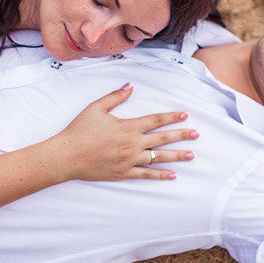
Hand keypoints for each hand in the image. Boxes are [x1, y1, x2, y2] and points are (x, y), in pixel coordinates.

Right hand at [52, 83, 196, 181]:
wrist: (67, 155)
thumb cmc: (79, 130)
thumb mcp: (96, 108)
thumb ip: (115, 97)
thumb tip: (130, 86)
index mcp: (128, 126)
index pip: (156, 120)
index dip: (171, 117)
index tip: (185, 115)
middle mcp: (133, 143)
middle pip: (163, 139)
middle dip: (182, 135)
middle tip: (196, 134)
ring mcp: (130, 160)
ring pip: (159, 157)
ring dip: (177, 156)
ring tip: (191, 155)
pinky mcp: (124, 173)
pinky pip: (146, 175)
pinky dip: (160, 175)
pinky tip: (173, 176)